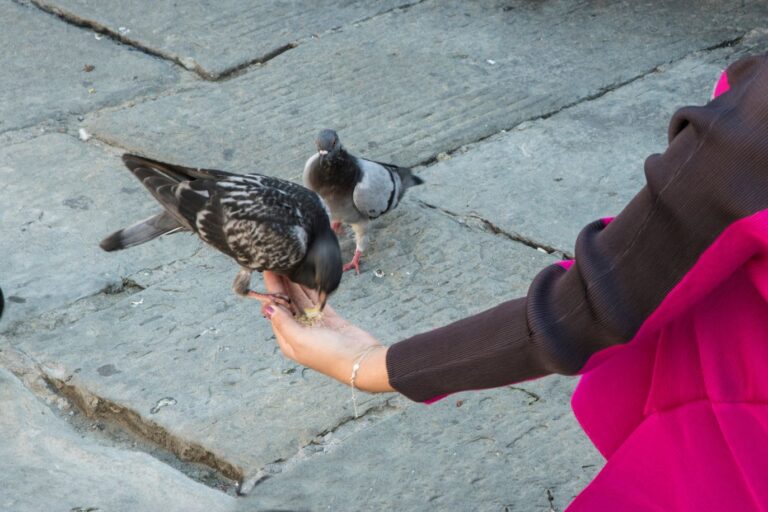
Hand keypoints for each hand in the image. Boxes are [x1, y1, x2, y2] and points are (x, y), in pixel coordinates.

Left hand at [262, 271, 393, 392]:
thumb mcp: (301, 340)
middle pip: (287, 304)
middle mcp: (299, 331)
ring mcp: (315, 324)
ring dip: (294, 285)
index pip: (275, 311)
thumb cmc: (329, 355)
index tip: (268, 272)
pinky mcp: (329, 318)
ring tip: (289, 266)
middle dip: (281, 285)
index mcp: (288, 340)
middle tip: (278, 264)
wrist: (361, 359)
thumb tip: (268, 308)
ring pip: (301, 300)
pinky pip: (316, 300)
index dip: (271, 292)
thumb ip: (284, 323)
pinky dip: (310, 290)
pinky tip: (305, 277)